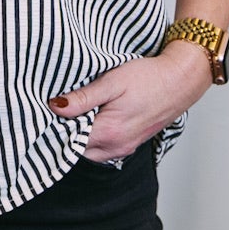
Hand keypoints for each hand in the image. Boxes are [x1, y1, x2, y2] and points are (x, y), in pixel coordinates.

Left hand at [50, 41, 213, 160]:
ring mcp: (123, 148)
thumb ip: (84, 98)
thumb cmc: (149, 78)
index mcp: (108, 132)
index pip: (67, 141)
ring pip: (89, 151)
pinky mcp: (129, 144)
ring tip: (75, 113)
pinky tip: (92, 119)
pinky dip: (92, 138)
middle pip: (76, 149)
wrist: (181, 82)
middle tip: (57, 110)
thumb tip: (56, 107)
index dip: (54, 127)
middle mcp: (115, 147)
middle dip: (64, 133)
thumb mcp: (113, 81)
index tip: (47, 112)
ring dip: (79, 136)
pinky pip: (102, 149)